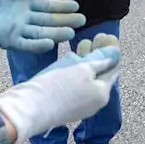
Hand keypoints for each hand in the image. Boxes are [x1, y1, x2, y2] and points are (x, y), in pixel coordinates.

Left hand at [0, 0, 85, 52]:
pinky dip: (35, 45)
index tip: (77, 6)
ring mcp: (14, 30)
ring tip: (71, 33)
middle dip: (64, 21)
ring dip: (55, 34)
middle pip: (47, 21)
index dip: (61, 7)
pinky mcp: (4, 39)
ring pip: (40, 33)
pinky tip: (49, 43)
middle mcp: (22, 19)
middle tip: (82, 21)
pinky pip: (23, 44)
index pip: (46, 7)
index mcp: (22, 4)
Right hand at [0, 35, 120, 140]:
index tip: (106, 35)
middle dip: (98, 54)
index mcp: (102, 93)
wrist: (28, 108)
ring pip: (87, 79)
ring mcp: (79, 106)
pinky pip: (76, 85)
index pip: (113, 68)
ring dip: (86, 61)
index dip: (111, 50)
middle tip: (95, 37)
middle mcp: (94, 102)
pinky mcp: (65, 106)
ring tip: (82, 44)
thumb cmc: (57, 86)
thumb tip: (115, 54)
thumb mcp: (82, 68)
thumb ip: (100, 60)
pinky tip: (71, 60)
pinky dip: (76, 71)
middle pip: (100, 74)